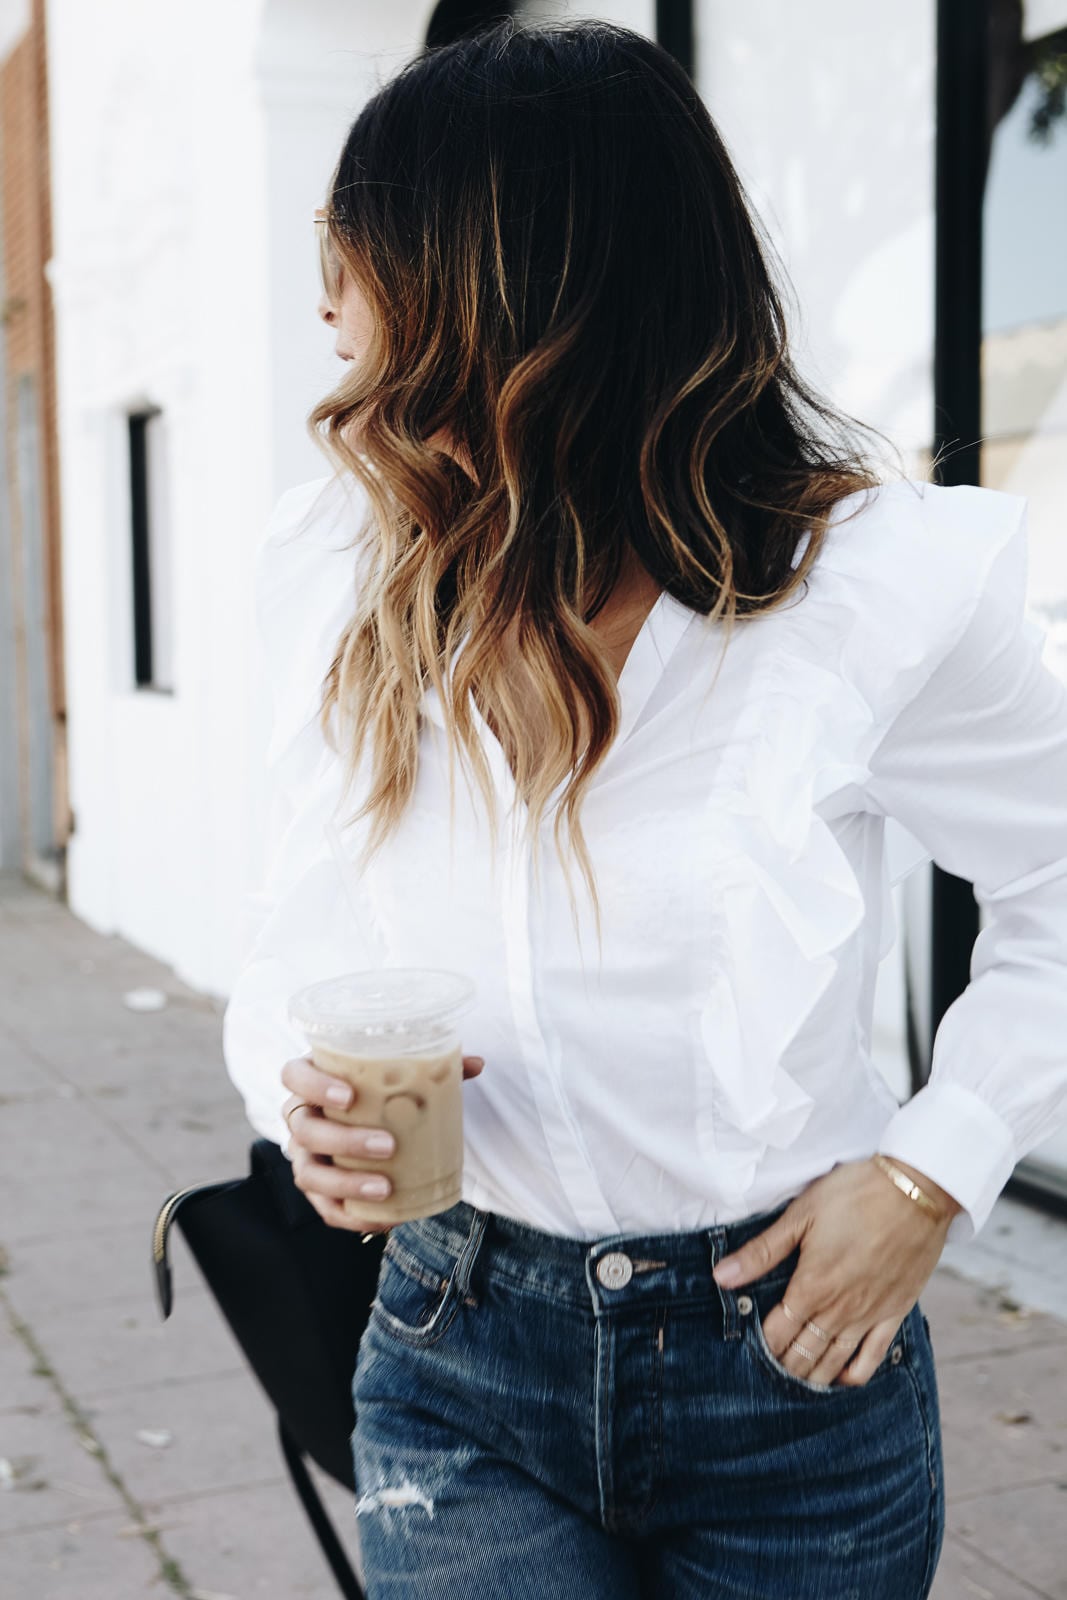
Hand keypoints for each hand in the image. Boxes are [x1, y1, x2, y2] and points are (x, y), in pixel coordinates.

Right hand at [280, 1051, 485, 1233]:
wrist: (363, 1121)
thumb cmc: (376, 1091)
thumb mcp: (396, 1075)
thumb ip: (431, 1067)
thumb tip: (476, 1064)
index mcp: (312, 1080)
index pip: (293, 1075)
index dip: (314, 1086)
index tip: (349, 1096)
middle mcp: (300, 1117)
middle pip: (305, 1129)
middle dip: (344, 1140)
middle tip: (386, 1145)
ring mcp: (303, 1155)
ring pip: (309, 1174)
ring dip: (346, 1184)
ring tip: (385, 1188)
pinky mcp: (316, 1189)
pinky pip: (325, 1209)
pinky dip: (353, 1216)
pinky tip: (385, 1217)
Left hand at [712, 1156, 960, 1386]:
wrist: (915, 1192)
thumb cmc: (855, 1194)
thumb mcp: (801, 1215)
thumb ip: (761, 1252)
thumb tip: (721, 1277)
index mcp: (812, 1286)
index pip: (778, 1331)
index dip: (761, 1345)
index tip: (746, 1355)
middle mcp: (840, 1309)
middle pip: (804, 1351)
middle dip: (783, 1365)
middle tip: (767, 1380)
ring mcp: (870, 1314)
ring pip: (835, 1358)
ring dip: (814, 1376)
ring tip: (796, 1387)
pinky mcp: (896, 1311)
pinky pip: (874, 1354)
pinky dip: (857, 1373)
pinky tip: (844, 1381)